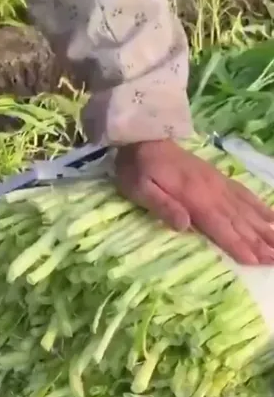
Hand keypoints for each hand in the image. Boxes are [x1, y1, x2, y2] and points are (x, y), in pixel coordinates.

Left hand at [115, 140, 273, 265]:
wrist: (143, 135)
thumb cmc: (137, 168)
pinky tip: (271, 217)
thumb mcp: (140, 188)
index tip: (257, 261)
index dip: (239, 245)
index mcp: (194, 197)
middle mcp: (212, 191)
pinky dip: (260, 208)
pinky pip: (244, 195)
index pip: (221, 226)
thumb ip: (163, 206)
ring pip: (246, 210)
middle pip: (240, 221)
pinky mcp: (218, 179)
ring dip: (264, 228)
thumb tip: (184, 225)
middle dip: (260, 242)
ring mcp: (218, 184)